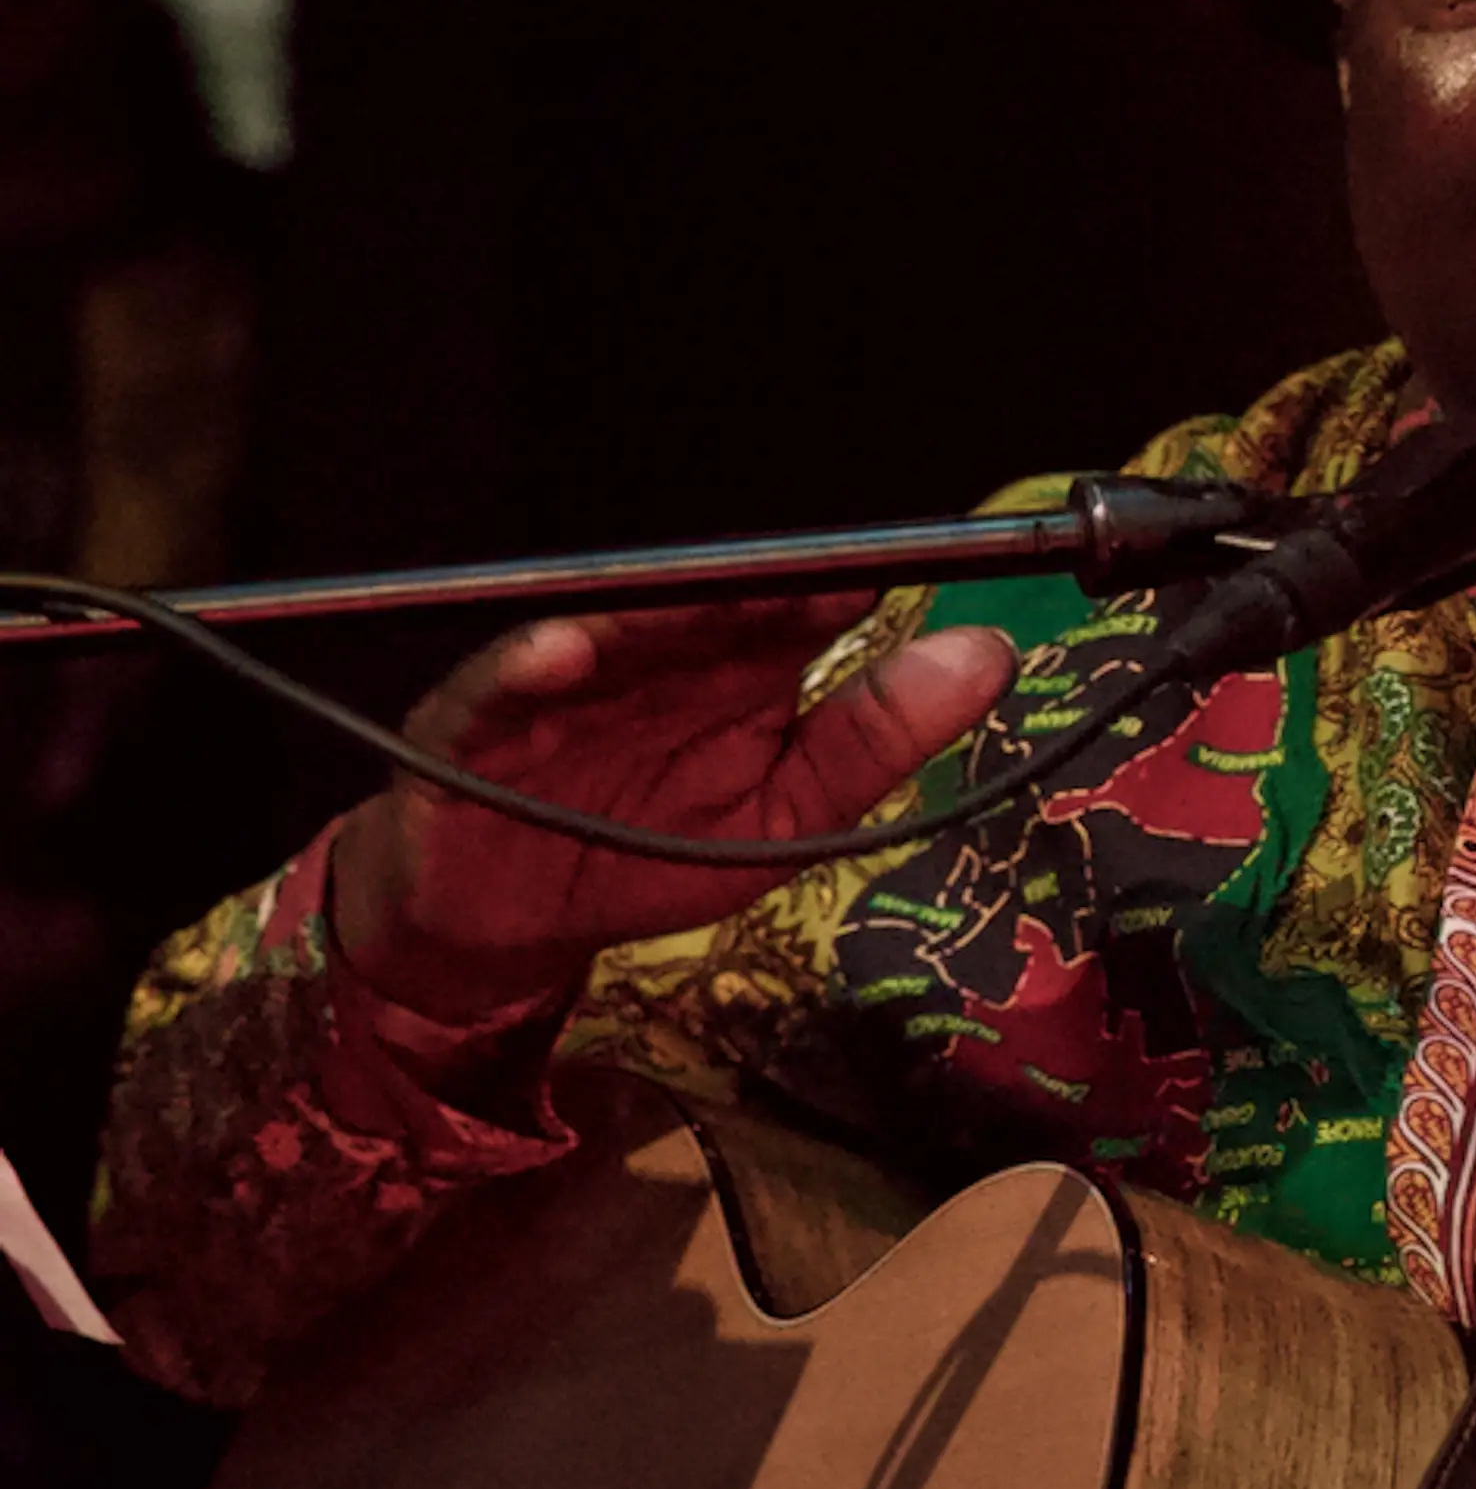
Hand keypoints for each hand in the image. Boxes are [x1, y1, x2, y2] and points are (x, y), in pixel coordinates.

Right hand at [328, 597, 1017, 1024]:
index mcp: (734, 668)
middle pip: (703, 604)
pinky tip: (561, 656)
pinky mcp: (474, 722)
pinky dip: (525, 669)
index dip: (847, 585)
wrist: (504, 922)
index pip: (799, 606)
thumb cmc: (648, 852)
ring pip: (606, 628)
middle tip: (821, 575)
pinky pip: (495, 689)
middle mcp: (651, 655)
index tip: (908, 566)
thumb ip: (876, 742)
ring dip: (652, 611)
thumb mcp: (787, 819)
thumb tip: (988, 656)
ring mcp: (559, 681)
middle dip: (757, 586)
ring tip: (708, 594)